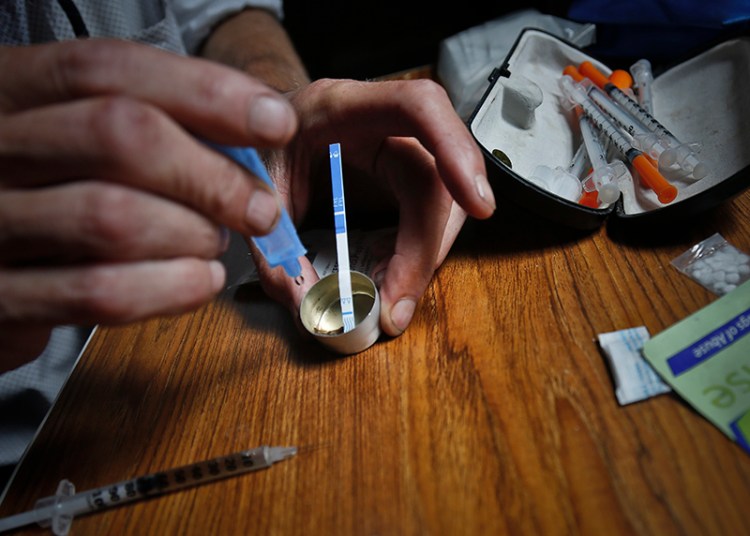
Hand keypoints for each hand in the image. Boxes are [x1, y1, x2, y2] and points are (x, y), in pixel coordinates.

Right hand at [0, 39, 297, 370]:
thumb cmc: (44, 191)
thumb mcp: (73, 137)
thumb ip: (148, 128)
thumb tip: (249, 140)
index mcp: (10, 89)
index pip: (109, 70)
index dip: (205, 93)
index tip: (274, 121)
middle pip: (120, 136)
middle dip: (213, 176)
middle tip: (258, 207)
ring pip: (114, 218)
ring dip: (192, 235)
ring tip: (213, 242)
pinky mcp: (2, 297)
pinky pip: (100, 293)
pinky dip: (171, 288)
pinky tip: (200, 280)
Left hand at [250, 78, 495, 336]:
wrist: (253, 131)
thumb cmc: (254, 145)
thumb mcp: (253, 187)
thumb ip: (273, 243)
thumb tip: (306, 306)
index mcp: (341, 106)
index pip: (419, 107)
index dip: (455, 150)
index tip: (477, 205)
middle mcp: (381, 127)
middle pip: (435, 179)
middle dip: (426, 248)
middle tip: (396, 306)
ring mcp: (396, 154)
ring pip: (442, 207)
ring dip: (424, 260)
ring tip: (393, 304)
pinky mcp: (400, 182)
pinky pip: (426, 221)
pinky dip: (413, 259)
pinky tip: (392, 283)